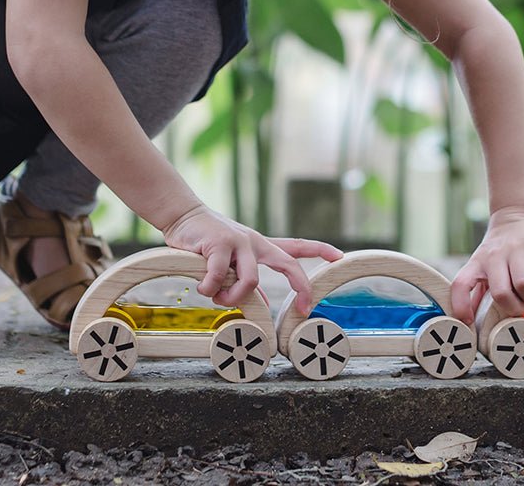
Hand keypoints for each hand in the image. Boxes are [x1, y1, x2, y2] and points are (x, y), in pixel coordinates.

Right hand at [162, 204, 342, 315]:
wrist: (183, 216)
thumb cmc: (208, 242)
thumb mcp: (232, 261)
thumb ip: (248, 280)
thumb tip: (264, 305)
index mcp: (261, 246)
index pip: (297, 246)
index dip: (321, 250)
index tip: (340, 257)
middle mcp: (254, 242)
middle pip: (288, 264)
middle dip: (302, 286)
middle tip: (305, 307)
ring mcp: (238, 242)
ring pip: (251, 280)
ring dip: (233, 297)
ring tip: (218, 298)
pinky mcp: (219, 244)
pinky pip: (218, 279)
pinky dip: (209, 289)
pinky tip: (202, 287)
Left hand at [450, 208, 523, 324]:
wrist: (517, 214)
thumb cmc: (500, 249)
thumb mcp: (484, 265)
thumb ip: (478, 291)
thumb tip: (470, 320)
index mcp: (478, 262)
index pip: (461, 283)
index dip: (461, 305)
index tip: (469, 321)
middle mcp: (495, 254)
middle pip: (500, 292)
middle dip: (514, 308)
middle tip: (520, 306)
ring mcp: (517, 248)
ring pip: (523, 284)